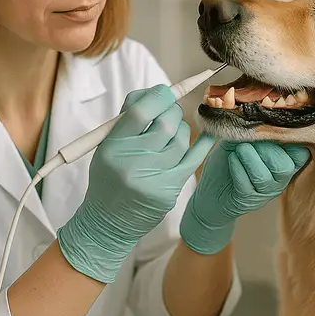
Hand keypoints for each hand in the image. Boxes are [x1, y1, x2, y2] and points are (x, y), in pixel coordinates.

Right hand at [57, 84, 215, 282]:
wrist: (108, 222)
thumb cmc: (108, 178)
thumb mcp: (106, 146)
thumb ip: (127, 118)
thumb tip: (156, 92)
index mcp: (113, 147)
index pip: (141, 111)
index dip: (158, 96)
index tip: (163, 93)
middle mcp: (133, 161)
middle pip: (166, 123)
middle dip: (171, 111)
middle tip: (169, 111)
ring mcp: (154, 177)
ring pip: (181, 138)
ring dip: (181, 128)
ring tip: (172, 131)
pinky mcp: (170, 189)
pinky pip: (194, 158)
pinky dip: (203, 142)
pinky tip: (208, 132)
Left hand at [179, 141, 309, 254]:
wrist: (210, 189)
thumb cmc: (231, 158)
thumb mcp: (243, 138)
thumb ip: (254, 128)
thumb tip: (259, 114)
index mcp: (285, 160)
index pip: (301, 153)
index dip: (290, 139)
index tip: (271, 128)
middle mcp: (279, 179)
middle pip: (285, 165)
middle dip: (266, 149)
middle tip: (250, 142)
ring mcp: (264, 192)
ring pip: (265, 177)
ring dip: (250, 158)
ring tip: (239, 149)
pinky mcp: (246, 200)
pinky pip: (246, 186)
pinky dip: (238, 168)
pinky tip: (232, 159)